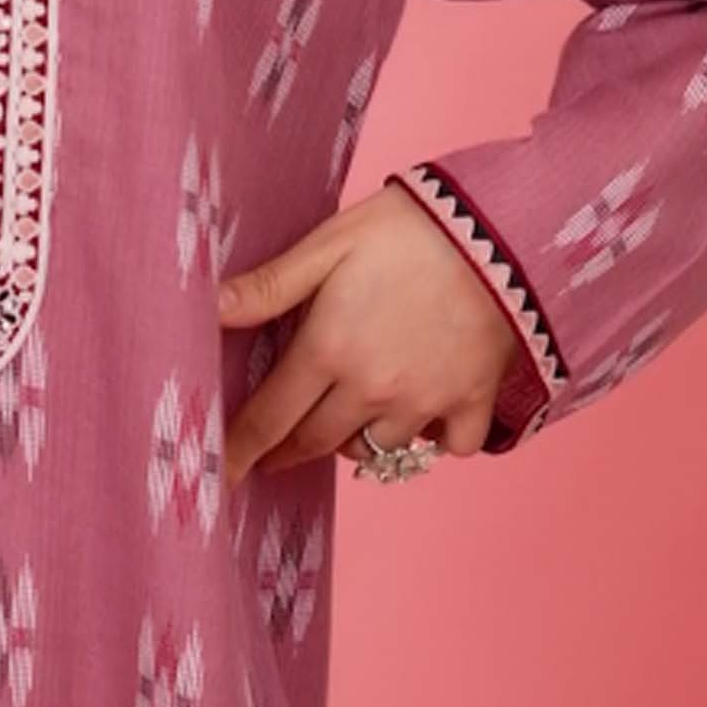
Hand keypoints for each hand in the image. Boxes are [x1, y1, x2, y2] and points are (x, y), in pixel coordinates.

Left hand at [216, 178, 521, 488]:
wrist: (500, 232)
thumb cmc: (405, 229)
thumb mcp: (326, 245)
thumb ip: (268, 286)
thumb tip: (206, 307)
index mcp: (328, 351)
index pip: (269, 418)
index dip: (239, 450)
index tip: (219, 477)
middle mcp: (372, 390)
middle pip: (315, 442)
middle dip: (285, 452)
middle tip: (269, 456)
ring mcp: (425, 404)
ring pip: (376, 450)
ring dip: (354, 441)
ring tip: (344, 419)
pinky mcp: (472, 402)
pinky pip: (446, 448)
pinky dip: (431, 440)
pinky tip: (421, 414)